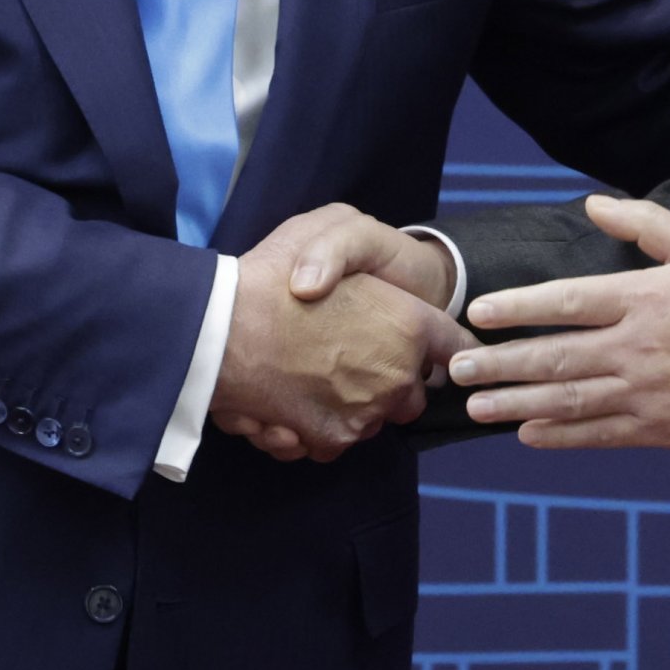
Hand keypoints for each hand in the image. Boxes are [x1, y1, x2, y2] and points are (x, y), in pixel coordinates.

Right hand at [211, 216, 469, 461]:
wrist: (213, 327)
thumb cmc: (275, 269)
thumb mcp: (331, 226)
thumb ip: (371, 254)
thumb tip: (380, 300)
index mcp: (410, 325)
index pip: (456, 346)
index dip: (454, 350)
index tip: (447, 357)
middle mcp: (396, 376)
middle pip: (413, 394)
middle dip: (391, 383)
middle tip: (350, 361)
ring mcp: (365, 412)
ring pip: (372, 420)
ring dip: (348, 406)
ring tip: (305, 381)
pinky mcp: (330, 438)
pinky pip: (334, 443)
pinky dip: (314, 430)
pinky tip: (285, 407)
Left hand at [451, 195, 669, 449]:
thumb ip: (645, 224)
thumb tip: (594, 204)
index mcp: (643, 299)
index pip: (566, 302)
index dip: (517, 308)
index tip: (479, 312)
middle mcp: (635, 347)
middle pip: (554, 356)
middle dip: (499, 363)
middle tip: (456, 367)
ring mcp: (643, 391)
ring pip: (568, 399)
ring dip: (516, 404)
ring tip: (477, 406)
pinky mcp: (656, 428)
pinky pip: (598, 434)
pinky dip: (560, 437)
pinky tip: (527, 436)